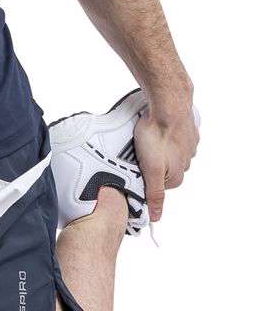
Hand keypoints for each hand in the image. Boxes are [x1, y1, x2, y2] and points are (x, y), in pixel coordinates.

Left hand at [133, 100, 199, 222]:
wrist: (168, 103)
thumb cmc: (157, 133)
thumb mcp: (151, 169)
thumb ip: (154, 194)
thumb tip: (157, 216)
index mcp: (177, 175)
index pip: (157, 186)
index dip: (143, 177)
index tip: (133, 167)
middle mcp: (186, 162)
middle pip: (163, 168)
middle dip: (150, 160)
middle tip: (137, 149)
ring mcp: (188, 144)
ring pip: (168, 151)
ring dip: (157, 145)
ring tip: (144, 136)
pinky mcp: (186, 128)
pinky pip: (172, 134)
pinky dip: (163, 132)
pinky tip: (153, 125)